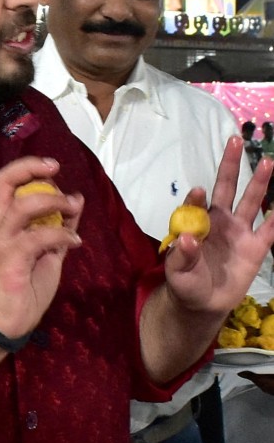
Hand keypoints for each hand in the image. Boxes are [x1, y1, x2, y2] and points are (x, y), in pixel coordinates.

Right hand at [0, 156, 83, 337]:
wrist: (7, 320)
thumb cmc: (24, 286)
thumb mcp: (48, 252)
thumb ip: (59, 226)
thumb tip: (76, 199)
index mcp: (2, 221)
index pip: (4, 181)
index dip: (27, 167)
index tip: (53, 166)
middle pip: (2, 182)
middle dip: (30, 168)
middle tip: (55, 169)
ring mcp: (1, 241)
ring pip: (22, 205)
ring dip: (54, 201)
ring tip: (74, 205)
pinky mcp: (9, 259)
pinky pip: (38, 237)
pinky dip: (62, 234)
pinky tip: (75, 241)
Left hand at [162, 137, 273, 318]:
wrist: (204, 302)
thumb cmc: (185, 282)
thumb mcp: (177, 273)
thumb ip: (182, 256)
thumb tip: (187, 239)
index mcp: (197, 223)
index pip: (197, 203)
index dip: (197, 197)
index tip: (199, 192)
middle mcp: (219, 220)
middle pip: (227, 188)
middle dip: (230, 166)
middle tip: (234, 140)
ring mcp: (239, 231)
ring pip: (252, 201)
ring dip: (259, 182)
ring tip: (267, 161)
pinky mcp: (256, 247)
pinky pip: (270, 229)